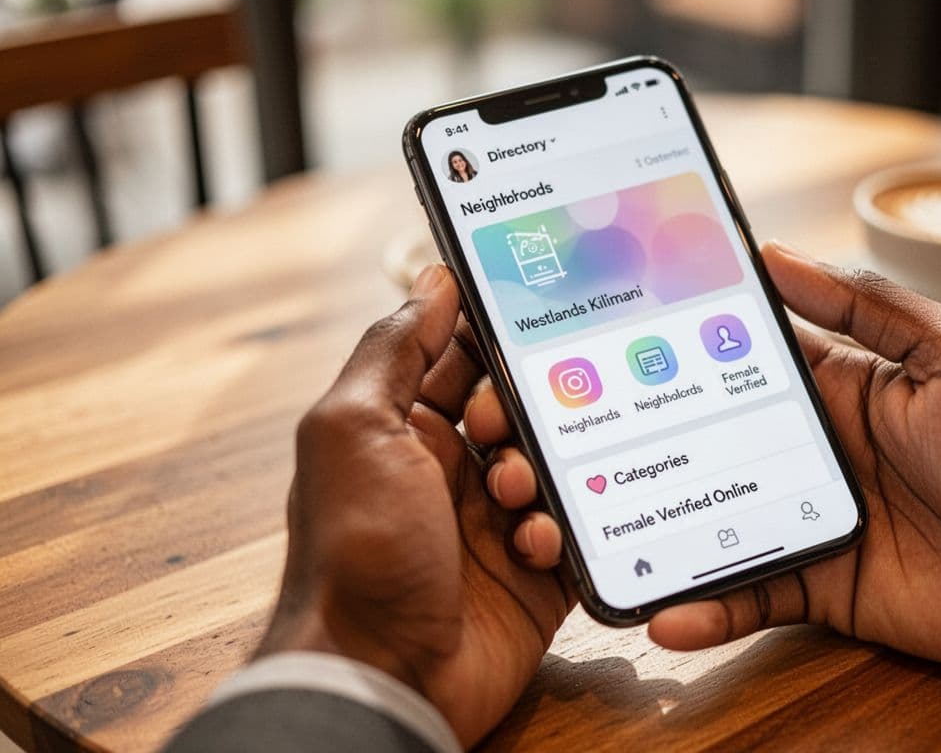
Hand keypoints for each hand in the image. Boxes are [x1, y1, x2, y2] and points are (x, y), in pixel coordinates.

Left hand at [257, 264, 572, 745]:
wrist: (381, 675)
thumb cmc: (356, 552)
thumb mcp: (354, 431)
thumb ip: (393, 349)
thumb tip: (432, 280)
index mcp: (399, 430)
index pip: (456, 357)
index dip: (488, 338)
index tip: (529, 315)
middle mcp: (447, 471)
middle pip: (516, 409)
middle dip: (524, 410)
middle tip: (505, 429)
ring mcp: (493, 524)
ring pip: (552, 466)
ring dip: (543, 472)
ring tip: (516, 494)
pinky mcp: (534, 574)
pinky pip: (572, 532)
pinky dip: (558, 531)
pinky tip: (533, 545)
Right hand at [475, 244, 940, 679]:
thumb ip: (869, 306)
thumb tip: (778, 253)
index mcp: (842, 383)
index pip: (743, 354)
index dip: (681, 338)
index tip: (611, 325)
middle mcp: (815, 447)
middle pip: (710, 438)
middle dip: (643, 436)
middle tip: (563, 437)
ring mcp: (813, 517)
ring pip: (714, 518)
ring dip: (657, 525)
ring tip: (587, 531)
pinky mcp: (823, 584)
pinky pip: (752, 592)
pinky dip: (708, 605)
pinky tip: (664, 612)